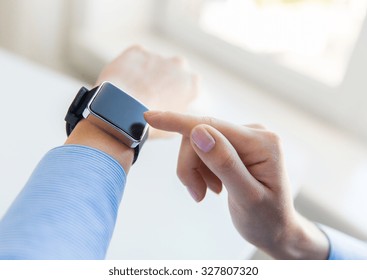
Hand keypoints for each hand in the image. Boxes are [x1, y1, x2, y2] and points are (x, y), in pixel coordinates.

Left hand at [96, 45, 198, 137]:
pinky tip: (122, 83)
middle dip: (164, 79)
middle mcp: (179, 65)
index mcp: (191, 83)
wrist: (122, 113)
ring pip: (152, 64)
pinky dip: (130, 67)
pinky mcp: (137, 51)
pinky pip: (135, 59)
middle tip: (150, 96)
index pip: (190, 85)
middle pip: (173, 70)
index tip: (167, 102)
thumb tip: (174, 118)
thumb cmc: (148, 126)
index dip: (177, 94)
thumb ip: (179, 116)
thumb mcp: (173, 129)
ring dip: (146, 73)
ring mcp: (157, 56)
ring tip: (132, 92)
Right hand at [145, 111, 328, 258]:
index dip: (177, 122)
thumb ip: (224, 163)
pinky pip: (203, 150)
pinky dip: (200, 170)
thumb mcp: (247, 197)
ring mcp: (243, 138)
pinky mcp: (234, 146)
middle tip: (196, 193)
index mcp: (262, 142)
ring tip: (208, 192)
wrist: (276, 229)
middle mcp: (253, 133)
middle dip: (190, 166)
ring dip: (195, 171)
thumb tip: (198, 132)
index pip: (211, 125)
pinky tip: (214, 186)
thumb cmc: (267, 219)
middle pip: (200, 136)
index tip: (149, 117)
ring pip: (197, 144)